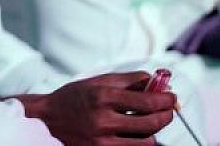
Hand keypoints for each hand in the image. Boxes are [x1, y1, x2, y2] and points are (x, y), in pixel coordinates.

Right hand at [14, 72, 174, 145]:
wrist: (47, 120)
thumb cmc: (73, 98)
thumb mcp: (97, 82)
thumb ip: (128, 80)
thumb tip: (157, 82)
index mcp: (102, 97)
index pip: (146, 100)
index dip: (165, 99)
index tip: (172, 97)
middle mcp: (103, 120)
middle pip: (151, 123)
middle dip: (166, 115)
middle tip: (169, 110)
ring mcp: (102, 141)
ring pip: (146, 141)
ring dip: (152, 130)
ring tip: (145, 120)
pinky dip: (138, 140)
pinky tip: (133, 131)